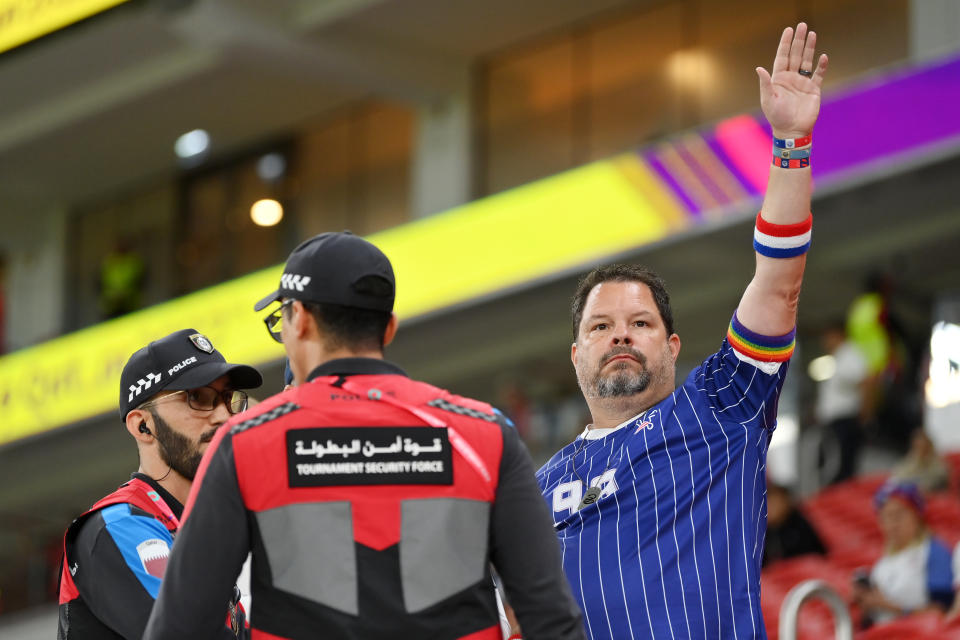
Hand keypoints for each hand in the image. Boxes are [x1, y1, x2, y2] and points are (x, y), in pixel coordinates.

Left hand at [756, 23, 828, 138]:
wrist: (792, 131)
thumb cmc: (777, 117)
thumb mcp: (768, 100)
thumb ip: (765, 84)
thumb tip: (759, 68)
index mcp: (778, 79)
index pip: (782, 56)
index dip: (785, 43)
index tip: (788, 30)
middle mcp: (791, 78)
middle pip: (795, 55)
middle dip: (798, 40)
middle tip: (802, 25)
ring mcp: (802, 82)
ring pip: (806, 61)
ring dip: (809, 48)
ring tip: (812, 34)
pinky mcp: (813, 89)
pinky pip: (818, 74)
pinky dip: (821, 65)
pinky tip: (823, 56)